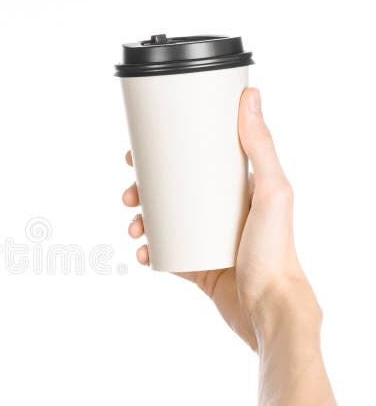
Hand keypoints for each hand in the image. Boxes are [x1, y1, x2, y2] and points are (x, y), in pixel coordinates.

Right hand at [122, 88, 318, 351]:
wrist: (270, 309)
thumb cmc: (276, 251)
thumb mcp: (272, 191)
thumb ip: (261, 146)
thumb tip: (250, 96)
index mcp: (238, 189)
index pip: (195, 161)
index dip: (163, 154)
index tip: (137, 153)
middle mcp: (221, 212)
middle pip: (172, 191)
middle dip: (142, 191)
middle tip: (128, 194)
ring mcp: (207, 240)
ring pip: (163, 223)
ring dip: (141, 222)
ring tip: (134, 228)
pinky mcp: (197, 267)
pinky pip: (165, 255)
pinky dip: (149, 253)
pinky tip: (142, 253)